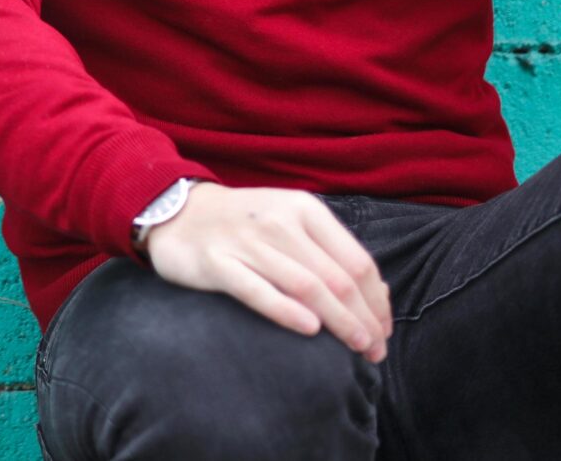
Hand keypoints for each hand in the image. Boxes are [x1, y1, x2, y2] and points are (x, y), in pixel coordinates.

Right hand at [142, 182, 391, 360]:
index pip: (357, 261)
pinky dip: (288, 312)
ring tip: (356, 348)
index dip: (377, 300)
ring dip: (339, 323)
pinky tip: (310, 331)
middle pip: (337, 279)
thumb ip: (330, 252)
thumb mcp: (290, 222)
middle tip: (375, 351)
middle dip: (364, 319)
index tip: (384, 330)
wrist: (176, 213)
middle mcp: (279, 222)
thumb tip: (379, 294)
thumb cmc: (245, 224)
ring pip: (307, 287)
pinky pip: (259, 291)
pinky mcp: (217, 262)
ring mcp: (246, 242)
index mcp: (304, 209)